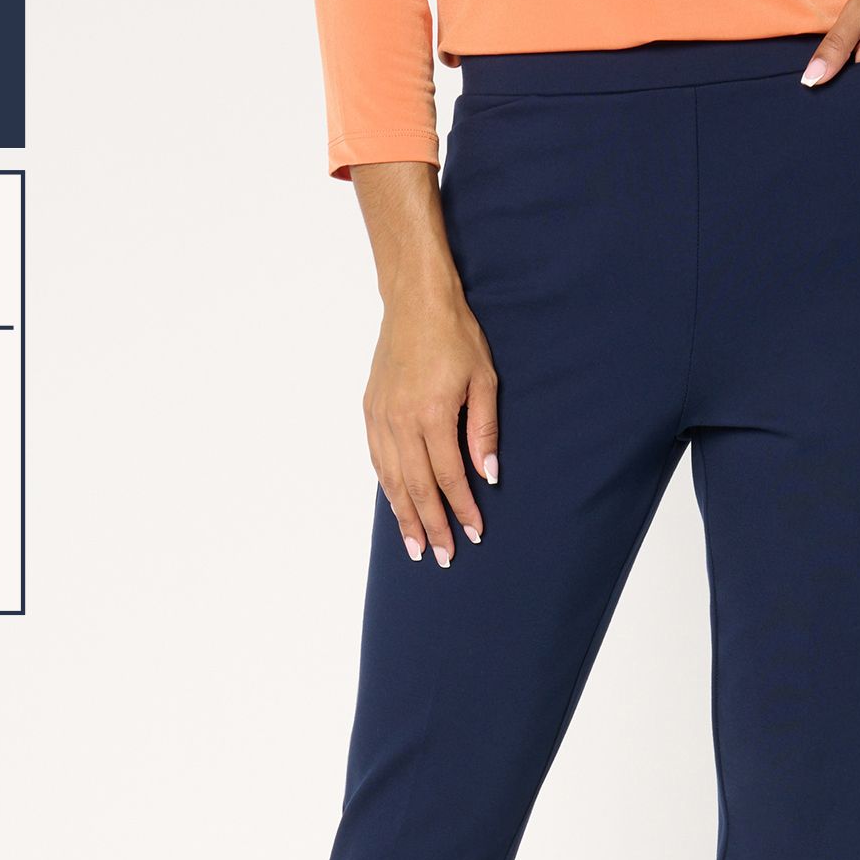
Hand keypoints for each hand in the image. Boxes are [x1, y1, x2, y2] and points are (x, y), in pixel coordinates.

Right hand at [350, 162, 499, 567]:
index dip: (462, 509)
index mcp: (433, 416)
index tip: (474, 534)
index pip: (449, 477)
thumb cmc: (456, 336)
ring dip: (404, 516)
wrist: (415, 302)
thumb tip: (488, 478)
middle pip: (417, 488)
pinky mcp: (370, 410)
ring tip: (415, 546)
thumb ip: (485, 432)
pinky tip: (396, 506)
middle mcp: (401, 422)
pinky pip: (378, 460)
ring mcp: (381, 417)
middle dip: (432, 526)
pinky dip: (387, 487)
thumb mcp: (484, 381)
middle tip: (442, 558)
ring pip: (393, 480)